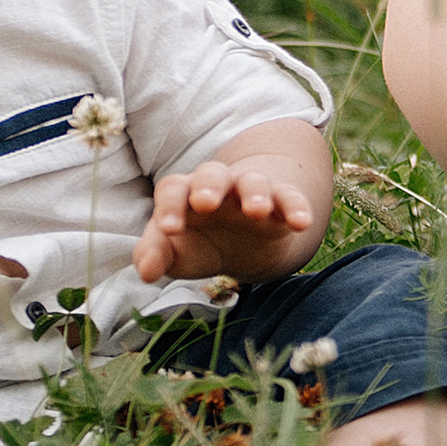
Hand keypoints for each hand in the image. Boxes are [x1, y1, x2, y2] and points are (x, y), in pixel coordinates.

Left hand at [132, 154, 319, 284]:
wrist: (242, 245)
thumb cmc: (199, 243)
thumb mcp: (175, 253)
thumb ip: (155, 256)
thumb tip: (145, 271)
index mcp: (185, 194)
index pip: (174, 188)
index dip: (170, 206)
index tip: (169, 229)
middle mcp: (218, 187)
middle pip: (212, 174)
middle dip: (209, 186)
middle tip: (205, 203)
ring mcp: (250, 193)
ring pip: (253, 182)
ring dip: (255, 193)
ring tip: (256, 210)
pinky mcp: (279, 205)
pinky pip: (289, 198)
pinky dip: (296, 207)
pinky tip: (301, 223)